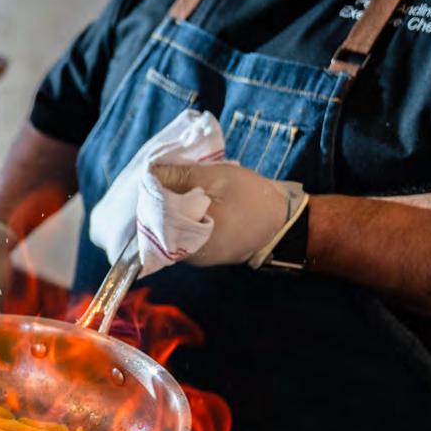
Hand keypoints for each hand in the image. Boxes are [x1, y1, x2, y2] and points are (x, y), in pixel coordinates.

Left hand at [148, 161, 306, 267]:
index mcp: (188, 238)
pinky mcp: (200, 254)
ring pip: (166, 229)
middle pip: (155, 225)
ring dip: (167, 208)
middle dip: (155, 201)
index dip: (147, 194)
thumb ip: (179, 176)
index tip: (150, 176)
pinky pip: (179, 234)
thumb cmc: (252, 199)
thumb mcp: (216, 178)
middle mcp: (184, 255)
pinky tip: (186, 200)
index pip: (150, 217)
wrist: (283, 224)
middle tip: (161, 177)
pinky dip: (179, 217)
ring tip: (174, 186)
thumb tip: (150, 172)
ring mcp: (192, 257)